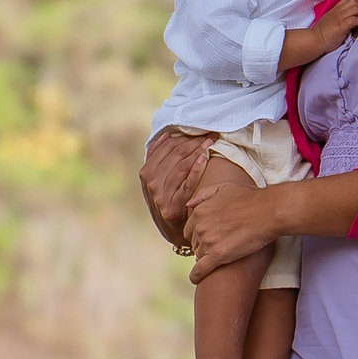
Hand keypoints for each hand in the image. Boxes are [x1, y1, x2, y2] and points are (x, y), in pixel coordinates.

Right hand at [140, 130, 215, 244]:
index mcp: (146, 172)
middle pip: (174, 154)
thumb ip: (160, 159)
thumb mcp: (159, 180)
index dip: (183, 135)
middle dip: (194, 140)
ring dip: (197, 150)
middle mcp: (150, 182)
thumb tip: (167, 135)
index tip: (200, 128)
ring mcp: (160, 195)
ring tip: (211, 141)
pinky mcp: (172, 207)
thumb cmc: (170, 199)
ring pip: (181, 165)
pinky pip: (187, 184)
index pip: (166, 146)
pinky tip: (205, 158)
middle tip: (210, 132)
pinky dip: (196, 169)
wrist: (173, 231)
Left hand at [184, 178, 282, 279]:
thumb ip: (203, 194)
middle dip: (204, 243)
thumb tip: (189, 205)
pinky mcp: (218, 256)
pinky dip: (197, 275)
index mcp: (199, 211)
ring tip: (222, 253)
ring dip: (207, 256)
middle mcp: (200, 226)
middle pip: (194, 242)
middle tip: (221, 243)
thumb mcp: (223, 188)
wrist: (269, 211)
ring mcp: (208, 242)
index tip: (211, 235)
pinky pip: (200, 270)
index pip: (190, 229)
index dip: (200, 233)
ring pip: (199, 255)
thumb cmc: (251, 198)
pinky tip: (195, 279)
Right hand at [322, 0, 357, 45]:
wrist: (314, 40)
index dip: (357, 5)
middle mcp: (337, 12)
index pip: (347, 1)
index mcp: (334, 10)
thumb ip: (337, 18)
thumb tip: (347, 21)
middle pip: (354, 3)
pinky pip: (354, 19)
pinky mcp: (342, 26)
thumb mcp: (329, 21)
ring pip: (356, 8)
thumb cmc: (321, 34)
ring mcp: (339, 18)